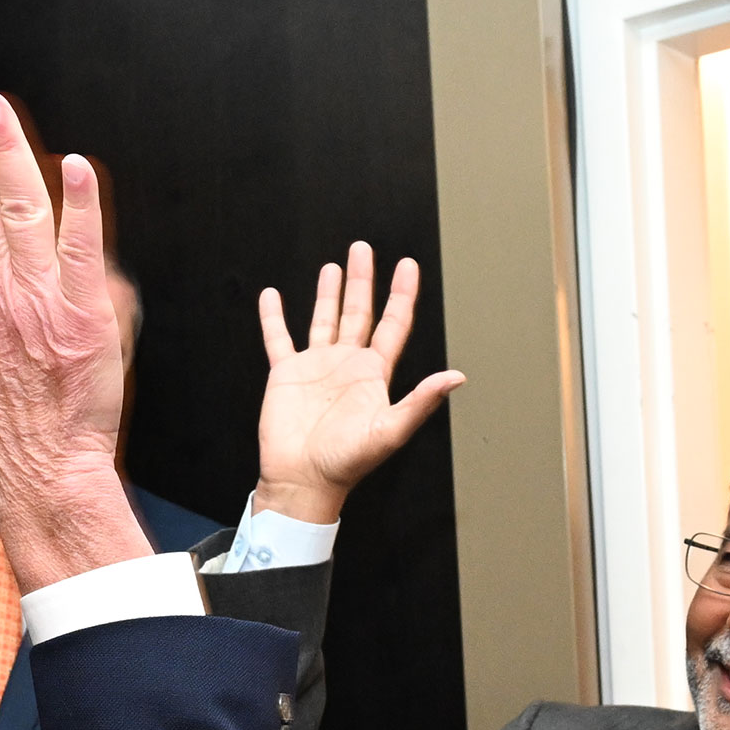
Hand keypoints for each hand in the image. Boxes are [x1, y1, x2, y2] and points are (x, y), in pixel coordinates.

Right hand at [253, 242, 464, 524]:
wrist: (303, 479)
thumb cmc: (346, 463)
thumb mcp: (390, 431)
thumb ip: (421, 401)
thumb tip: (457, 377)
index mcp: (373, 375)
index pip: (393, 326)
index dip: (401, 296)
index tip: (408, 267)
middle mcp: (347, 366)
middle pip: (359, 313)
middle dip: (363, 281)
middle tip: (364, 250)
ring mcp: (317, 367)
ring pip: (324, 319)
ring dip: (329, 293)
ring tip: (334, 266)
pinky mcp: (287, 374)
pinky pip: (279, 338)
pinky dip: (274, 318)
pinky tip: (272, 297)